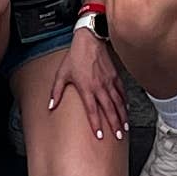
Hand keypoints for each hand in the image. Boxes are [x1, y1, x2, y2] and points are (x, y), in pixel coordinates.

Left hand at [45, 23, 132, 141]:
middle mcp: (99, 87)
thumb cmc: (75, 57)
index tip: (100, 136)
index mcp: (86, 88)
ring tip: (125, 128)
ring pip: (118, 103)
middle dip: (114, 124)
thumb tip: (50, 106)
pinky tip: (126, 109)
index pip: (93, 111)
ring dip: (122, 116)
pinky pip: (122, 92)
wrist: (90, 40)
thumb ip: (56, 92)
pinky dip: (125, 102)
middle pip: (109, 110)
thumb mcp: (62, 74)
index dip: (96, 124)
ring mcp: (109, 82)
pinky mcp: (115, 76)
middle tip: (118, 136)